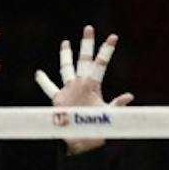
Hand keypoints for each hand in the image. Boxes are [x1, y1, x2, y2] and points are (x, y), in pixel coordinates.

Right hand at [33, 25, 133, 154]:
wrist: (80, 141)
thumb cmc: (95, 129)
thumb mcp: (108, 116)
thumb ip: (116, 105)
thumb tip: (129, 96)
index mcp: (93, 85)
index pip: (100, 64)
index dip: (107, 50)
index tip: (113, 36)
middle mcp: (81, 84)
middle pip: (83, 60)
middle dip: (86, 45)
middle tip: (88, 28)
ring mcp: (69, 90)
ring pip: (65, 69)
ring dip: (66, 56)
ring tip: (66, 43)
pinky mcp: (58, 100)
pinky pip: (50, 88)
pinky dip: (44, 81)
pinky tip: (39, 73)